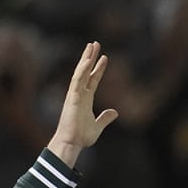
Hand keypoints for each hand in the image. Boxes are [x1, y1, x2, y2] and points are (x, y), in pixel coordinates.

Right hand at [47, 42, 118, 166]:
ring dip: (86, 59)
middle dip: (90, 57)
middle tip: (95, 44)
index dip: (99, 68)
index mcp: (86, 99)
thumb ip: (105, 118)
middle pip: (85, 72)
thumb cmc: (81, 136)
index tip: (104, 57)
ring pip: (80, 73)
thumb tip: (115, 112)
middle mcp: (79, 94)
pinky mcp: (72, 98)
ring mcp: (75, 95)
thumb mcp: (98, 125)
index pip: (93, 79)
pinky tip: (87, 61)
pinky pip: (77, 81)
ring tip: (91, 46)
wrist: (72, 143)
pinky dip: (82, 71)